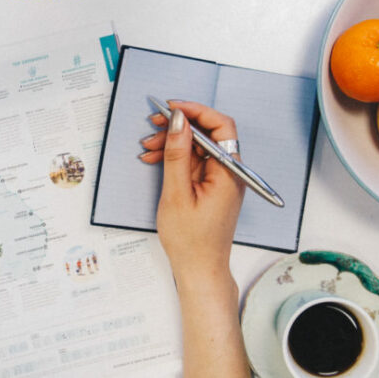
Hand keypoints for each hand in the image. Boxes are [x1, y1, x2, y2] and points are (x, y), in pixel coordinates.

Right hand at [139, 101, 244, 286]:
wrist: (199, 270)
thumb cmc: (191, 241)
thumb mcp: (177, 194)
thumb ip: (177, 154)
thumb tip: (178, 121)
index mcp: (229, 173)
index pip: (220, 126)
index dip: (196, 112)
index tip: (171, 108)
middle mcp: (230, 172)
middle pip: (208, 133)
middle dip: (179, 127)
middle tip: (153, 126)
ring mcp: (221, 179)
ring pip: (199, 146)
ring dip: (173, 142)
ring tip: (148, 148)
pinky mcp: (212, 186)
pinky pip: (195, 161)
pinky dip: (176, 157)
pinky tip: (156, 160)